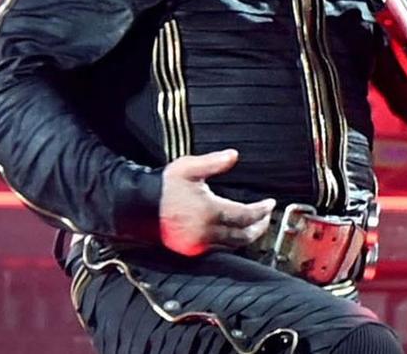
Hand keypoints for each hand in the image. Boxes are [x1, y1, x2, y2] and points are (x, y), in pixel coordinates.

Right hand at [159, 149, 274, 255]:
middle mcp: (205, 232)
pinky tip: (232, 233)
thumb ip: (214, 162)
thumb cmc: (164, 186)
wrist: (137, 206)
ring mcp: (197, 244)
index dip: (262, 210)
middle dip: (259, 227)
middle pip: (243, 236)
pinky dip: (230, 243)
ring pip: (231, 246)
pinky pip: (217, 250)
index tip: (270, 204)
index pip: (245, 215)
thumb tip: (234, 155)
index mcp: (209, 211)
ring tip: (254, 226)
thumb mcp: (188, 168)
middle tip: (266, 218)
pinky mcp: (189, 250)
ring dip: (246, 237)